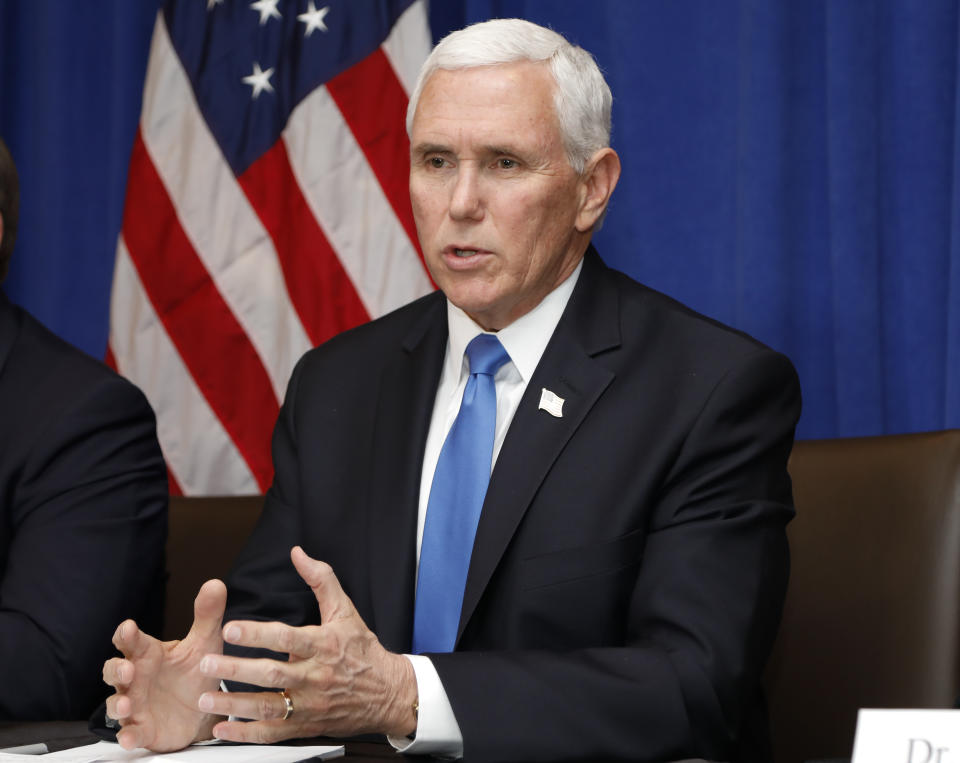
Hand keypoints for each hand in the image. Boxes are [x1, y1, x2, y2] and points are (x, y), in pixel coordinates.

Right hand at [102, 579, 226, 750]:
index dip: (126, 634)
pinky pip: (129, 734)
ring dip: (118, 705)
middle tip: (127, 670)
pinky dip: (128, 736)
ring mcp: (136, 705)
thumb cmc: (195, 670)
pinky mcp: (143, 729)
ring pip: (115, 704)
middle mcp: (137, 678)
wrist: (203, 708)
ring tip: (127, 705)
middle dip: (116, 670)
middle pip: (114, 670)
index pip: (131, 641)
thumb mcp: (205, 644)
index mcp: (149, 653)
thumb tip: (216, 583)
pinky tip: (131, 737)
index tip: (128, 628)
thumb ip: (207, 616)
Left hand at [195, 546, 417, 742]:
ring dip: (235, 705)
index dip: (257, 634)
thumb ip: (321, 579)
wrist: (387, 694)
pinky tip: (222, 729)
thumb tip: (298, 554)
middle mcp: (316, 676)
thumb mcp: (346, 610)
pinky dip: (247, 734)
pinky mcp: (307, 726)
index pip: (286, 638)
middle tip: (205, 664)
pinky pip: (273, 733)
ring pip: (269, 707)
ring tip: (205, 699)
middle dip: (236, 670)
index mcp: (324, 645)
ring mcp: (310, 705)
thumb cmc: (363, 650)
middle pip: (272, 674)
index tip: (229, 629)